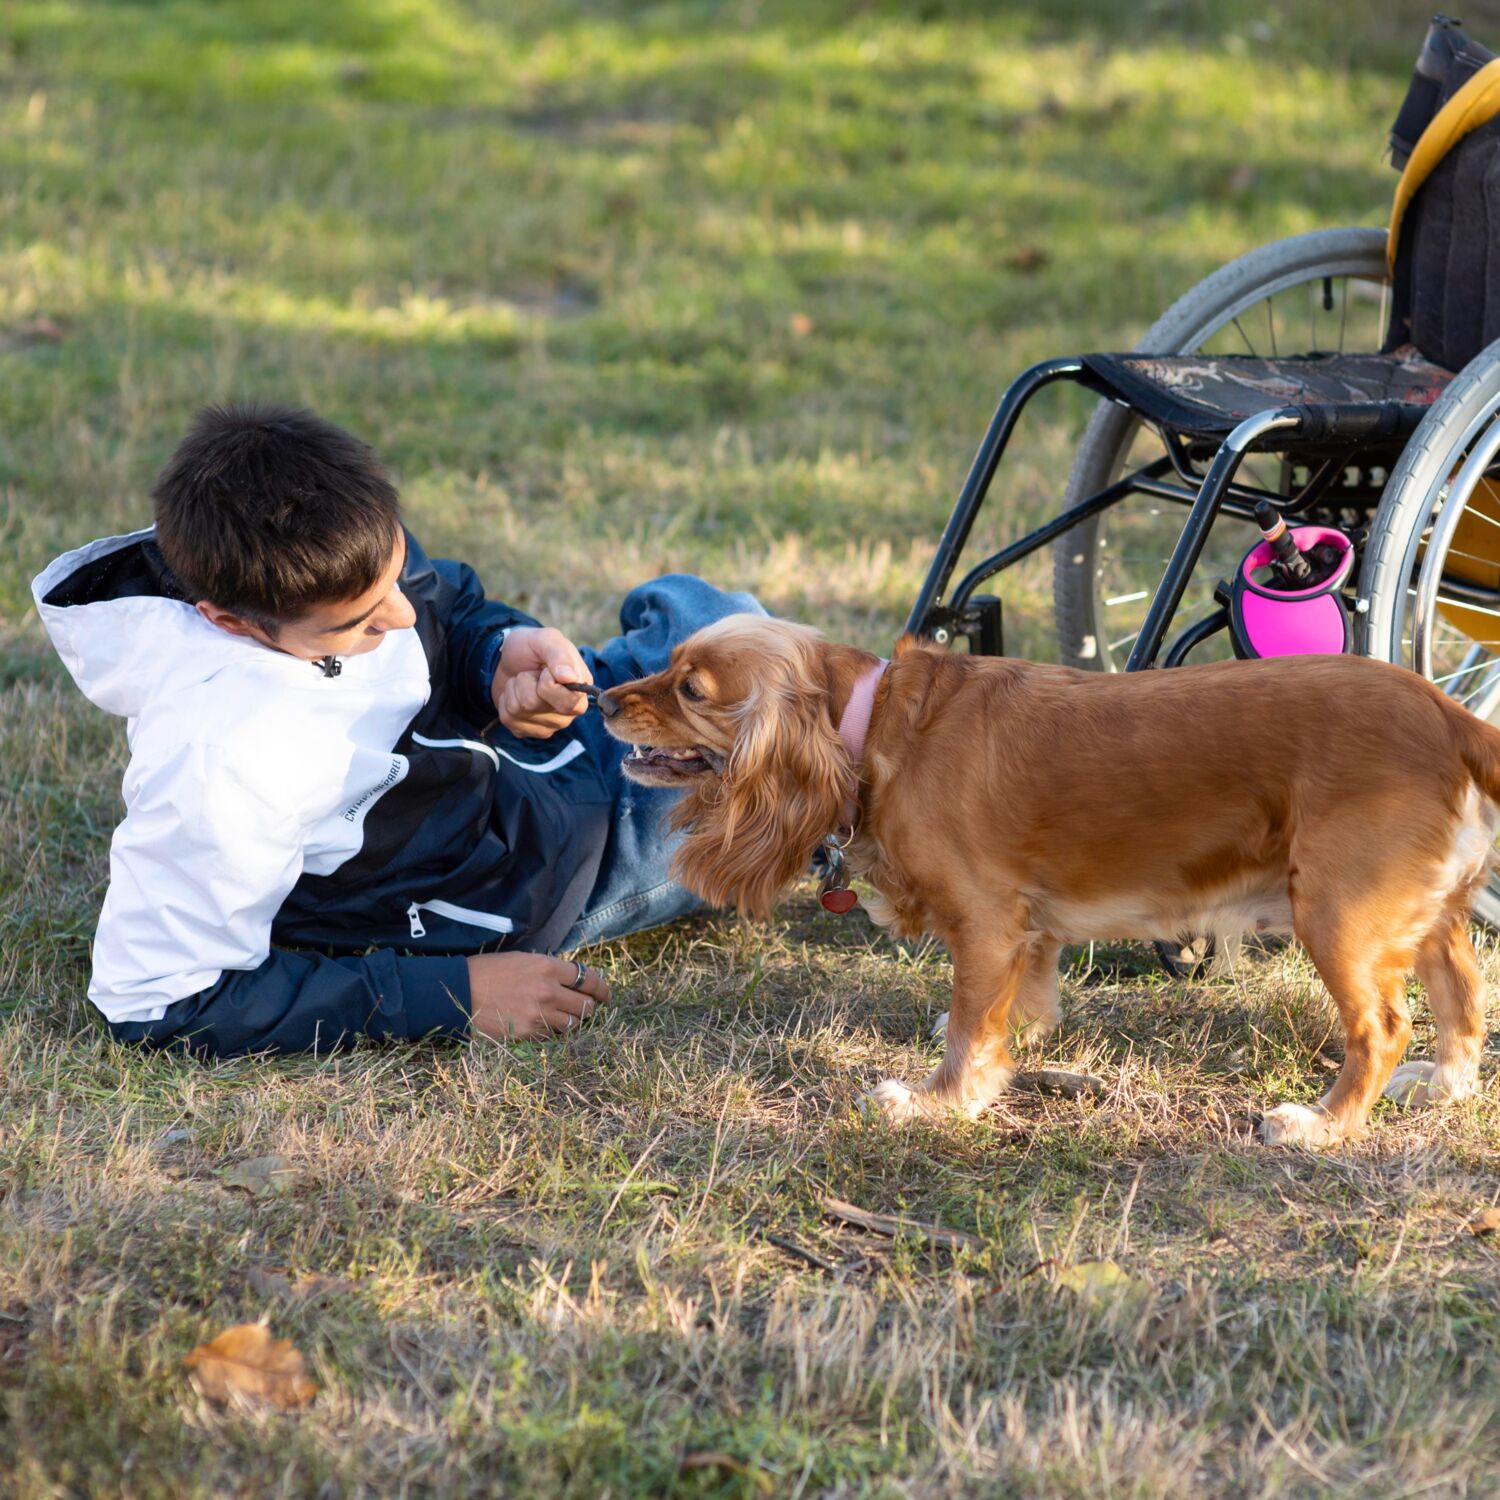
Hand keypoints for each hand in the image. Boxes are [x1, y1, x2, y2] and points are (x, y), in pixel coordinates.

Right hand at [466, 951, 610, 1040]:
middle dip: (589, 1007)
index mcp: (548, 968)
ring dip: (572, 1021)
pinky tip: (542, 1024)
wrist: (459, 992)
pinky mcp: (528, 1033)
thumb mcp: (523, 959)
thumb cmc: (489, 971)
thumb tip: (573, 981)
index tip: (605, 995)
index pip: (589, 979)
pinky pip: (552, 1036)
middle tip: (586, 1007)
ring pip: (573, 1024)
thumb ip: (550, 969)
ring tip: (563, 1017)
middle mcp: (548, 991)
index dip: (602, 989)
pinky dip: (552, 1032)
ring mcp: (539, 1015)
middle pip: (586, 1006)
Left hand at [492, 626, 592, 738]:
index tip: (545, 669)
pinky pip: (508, 719)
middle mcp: (568, 713)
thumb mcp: (546, 639)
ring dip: (514, 689)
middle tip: (533, 674)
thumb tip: (569, 677)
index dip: (548, 681)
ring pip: (518, 710)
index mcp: (580, 691)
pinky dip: (505, 701)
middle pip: (534, 704)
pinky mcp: (527, 731)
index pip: (567, 701)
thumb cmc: (532, 648)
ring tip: (523, 681)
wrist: (509, 657)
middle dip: (525, 682)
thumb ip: (560, 654)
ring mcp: (547, 725)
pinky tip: (515, 694)